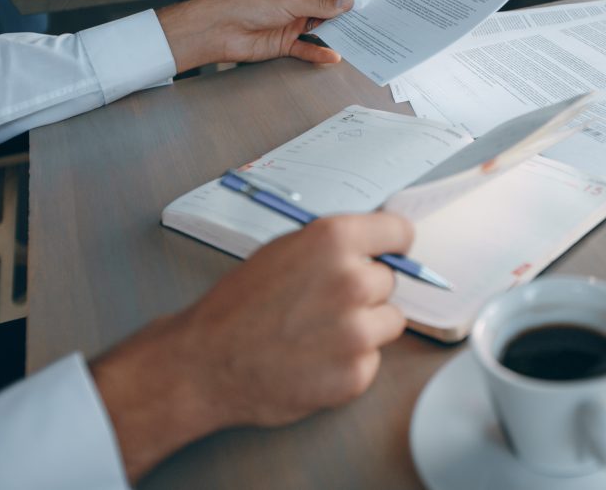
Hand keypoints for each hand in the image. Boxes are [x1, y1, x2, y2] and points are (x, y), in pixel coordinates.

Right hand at [91, 212, 411, 481]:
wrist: (205, 363)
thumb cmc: (237, 307)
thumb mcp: (283, 251)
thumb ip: (332, 246)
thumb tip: (373, 245)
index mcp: (333, 241)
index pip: (400, 232)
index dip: (391, 244)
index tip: (389, 252)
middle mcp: (352, 282)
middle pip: (389, 279)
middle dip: (365, 290)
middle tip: (325, 303)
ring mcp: (357, 331)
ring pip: (388, 320)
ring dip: (364, 326)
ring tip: (319, 333)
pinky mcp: (357, 373)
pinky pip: (372, 359)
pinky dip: (350, 362)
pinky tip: (315, 359)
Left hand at [157, 0, 353, 72]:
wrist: (222, 29)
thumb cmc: (248, 4)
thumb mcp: (290, 0)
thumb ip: (320, 5)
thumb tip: (348, 3)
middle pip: (330, 2)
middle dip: (346, 9)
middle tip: (364, 16)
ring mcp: (294, 20)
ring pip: (322, 26)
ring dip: (336, 32)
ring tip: (354, 37)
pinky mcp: (287, 41)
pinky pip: (309, 47)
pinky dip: (321, 52)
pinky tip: (333, 56)